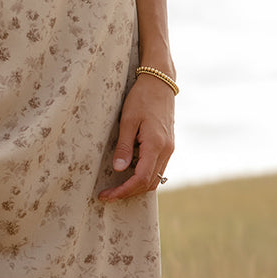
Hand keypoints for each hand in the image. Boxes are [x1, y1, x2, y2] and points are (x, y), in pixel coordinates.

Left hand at [98, 73, 173, 200]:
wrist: (160, 82)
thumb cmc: (142, 98)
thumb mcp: (128, 120)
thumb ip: (124, 146)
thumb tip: (118, 170)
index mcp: (156, 145)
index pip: (141, 179)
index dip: (123, 191)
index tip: (107, 195)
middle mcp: (166, 150)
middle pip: (149, 183)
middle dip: (128, 192)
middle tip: (108, 194)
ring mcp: (169, 149)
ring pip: (155, 178)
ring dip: (136, 186)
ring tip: (116, 187)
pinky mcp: (168, 146)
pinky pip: (157, 169)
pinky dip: (144, 177)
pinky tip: (129, 174)